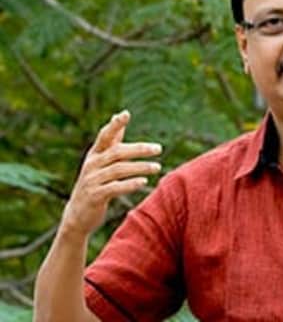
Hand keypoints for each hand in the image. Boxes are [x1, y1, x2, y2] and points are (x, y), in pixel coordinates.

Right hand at [61, 110, 161, 237]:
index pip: (104, 136)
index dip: (115, 125)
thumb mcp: (100, 162)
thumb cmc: (95, 184)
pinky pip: (114, 188)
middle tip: (159, 148)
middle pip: (116, 152)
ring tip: (157, 167)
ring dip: (140, 167)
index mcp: (94, 155)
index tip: (125, 114)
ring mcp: (92, 180)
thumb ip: (111, 141)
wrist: (77, 216)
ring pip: (118, 170)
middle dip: (138, 149)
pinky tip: (143, 182)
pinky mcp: (95, 196)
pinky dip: (129, 184)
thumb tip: (117, 116)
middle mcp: (91, 165)